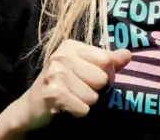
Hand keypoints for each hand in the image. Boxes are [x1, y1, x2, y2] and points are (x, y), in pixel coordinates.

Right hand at [11, 40, 131, 130]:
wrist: (32, 106)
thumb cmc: (62, 85)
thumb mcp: (83, 68)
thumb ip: (106, 62)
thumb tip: (127, 54)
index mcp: (71, 46)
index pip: (106, 60)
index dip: (103, 74)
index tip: (87, 78)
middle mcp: (61, 56)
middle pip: (102, 79)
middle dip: (93, 90)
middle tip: (76, 90)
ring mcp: (55, 73)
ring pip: (93, 96)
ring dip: (84, 102)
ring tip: (70, 98)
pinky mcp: (53, 93)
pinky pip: (84, 109)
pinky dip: (77, 112)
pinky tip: (65, 107)